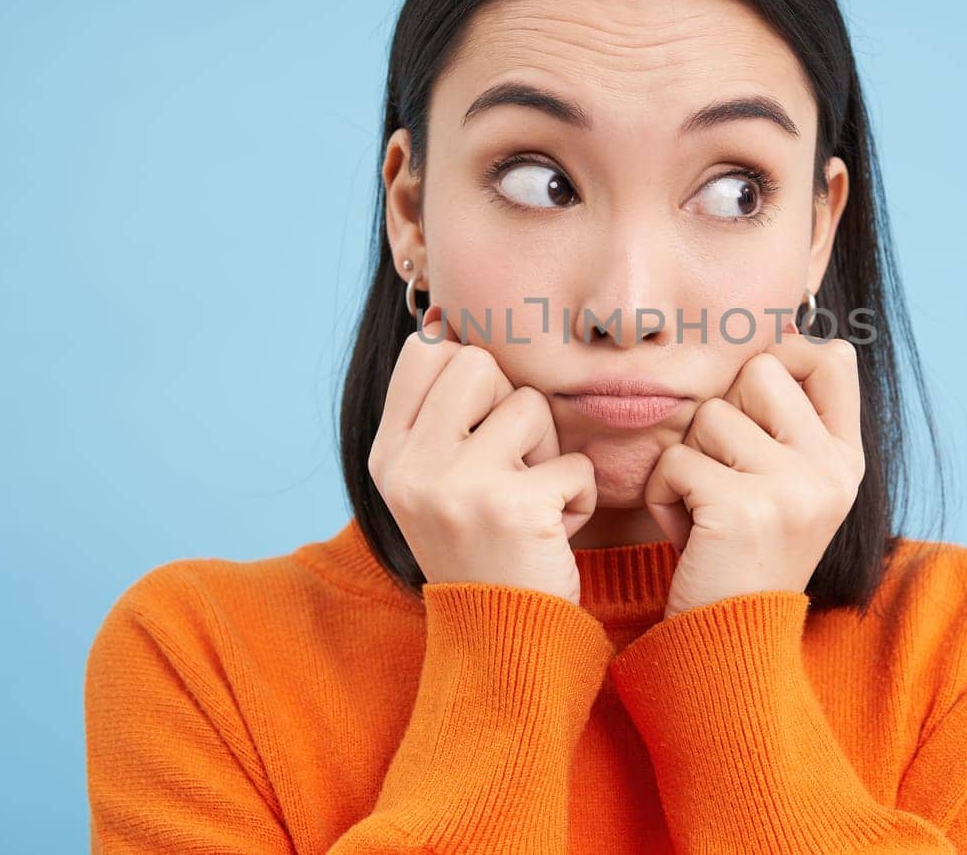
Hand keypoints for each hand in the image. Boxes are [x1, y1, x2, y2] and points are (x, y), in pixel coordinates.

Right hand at [366, 303, 598, 606]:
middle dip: (512, 409)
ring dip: (549, 454)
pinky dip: (579, 496)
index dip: (470, 374)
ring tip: (532, 503)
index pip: (426, 351)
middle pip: (479, 364)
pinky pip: (572, 462)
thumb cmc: (483, 551)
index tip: (482, 424)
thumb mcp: (435, 482)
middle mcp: (410, 466)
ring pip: (531, 406)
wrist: (501, 645)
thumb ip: (437, 413)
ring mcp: (456, 484)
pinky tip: (554, 533)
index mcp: (387, 455)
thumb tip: (441, 321)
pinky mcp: (512, 506)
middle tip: (511, 468)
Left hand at [642, 321, 866, 618]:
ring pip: (709, 414)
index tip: (753, 399)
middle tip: (723, 479)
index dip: (782, 356)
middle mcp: (832, 469)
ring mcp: (795, 487)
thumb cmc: (739, 557)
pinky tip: (686, 536)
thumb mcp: (786, 487)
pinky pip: (675, 460)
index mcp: (846, 459)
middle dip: (720, 416)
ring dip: (686, 460)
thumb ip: (787, 421)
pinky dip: (662, 496)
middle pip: (758, 371)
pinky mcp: (745, 508)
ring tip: (705, 513)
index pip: (832, 357)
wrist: (728, 646)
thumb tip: (780, 329)